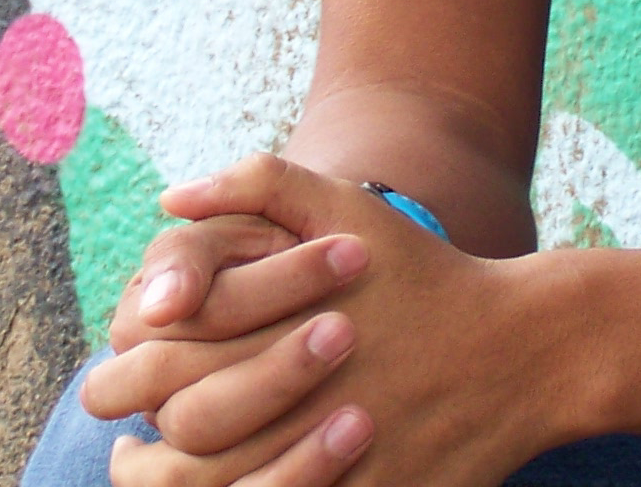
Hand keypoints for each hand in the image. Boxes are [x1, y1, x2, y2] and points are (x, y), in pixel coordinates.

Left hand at [94, 155, 572, 486]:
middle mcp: (300, 388)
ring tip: (156, 476)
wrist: (520, 351)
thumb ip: (258, 183)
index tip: (119, 376)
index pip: (161, 355)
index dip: (127, 371)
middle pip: (182, 429)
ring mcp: (332, 452)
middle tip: (128, 443)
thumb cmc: (422, 274)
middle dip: (138, 443)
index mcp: (281, 317)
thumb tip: (167, 200)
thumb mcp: (348, 208)